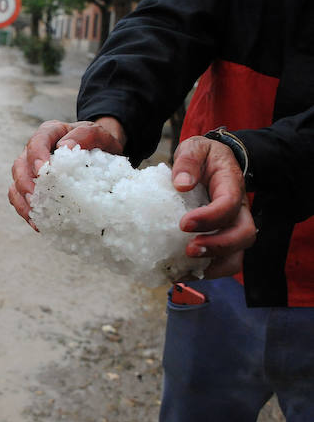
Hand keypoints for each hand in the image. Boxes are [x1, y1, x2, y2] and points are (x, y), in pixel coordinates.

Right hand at [8, 118, 125, 229]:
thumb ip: (85, 135)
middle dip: (24, 182)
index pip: (36, 142)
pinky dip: (26, 211)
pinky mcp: (33, 187)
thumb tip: (66, 147)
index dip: (36, 156)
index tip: (42, 171)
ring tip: (34, 215)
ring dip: (22, 200)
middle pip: (20, 165)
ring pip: (15, 184)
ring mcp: (31, 170)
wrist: (102, 153)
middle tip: (34, 196)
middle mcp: (35, 152)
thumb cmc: (99, 143)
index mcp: (49, 134)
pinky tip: (38, 223)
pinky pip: (20, 199)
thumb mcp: (99, 133)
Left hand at [172, 136, 256, 277]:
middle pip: (243, 235)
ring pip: (236, 256)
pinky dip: (203, 272)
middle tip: (189, 250)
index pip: (230, 205)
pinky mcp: (221, 240)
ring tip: (183, 269)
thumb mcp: (195, 148)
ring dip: (212, 266)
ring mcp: (231, 228)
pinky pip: (220, 263)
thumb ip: (188, 161)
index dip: (210, 218)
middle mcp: (238, 211)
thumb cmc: (203, 157)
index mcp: (231, 186)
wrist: (210, 163)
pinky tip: (179, 273)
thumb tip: (182, 184)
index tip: (184, 224)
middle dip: (218, 247)